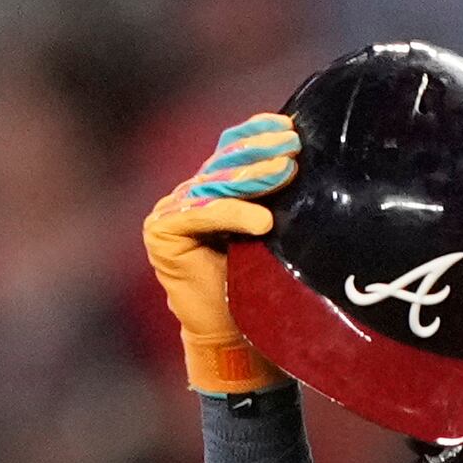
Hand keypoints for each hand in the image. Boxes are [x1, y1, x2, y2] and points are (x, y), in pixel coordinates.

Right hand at [143, 114, 299, 396]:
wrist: (234, 337)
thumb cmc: (257, 286)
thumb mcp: (270, 232)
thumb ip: (271, 197)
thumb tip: (299, 157)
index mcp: (210, 190)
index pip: (230, 151)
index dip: (255, 133)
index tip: (287, 125)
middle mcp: (187, 195)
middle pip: (224, 164)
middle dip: (260, 152)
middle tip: (292, 146)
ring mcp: (172, 211)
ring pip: (215, 184)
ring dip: (253, 177)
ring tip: (286, 172)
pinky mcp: (163, 232)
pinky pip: (202, 214)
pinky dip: (232, 215)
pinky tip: (262, 221)